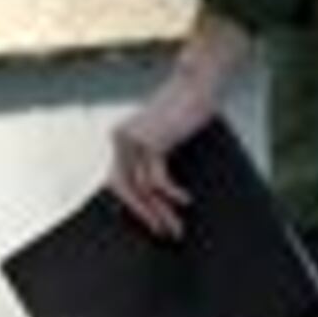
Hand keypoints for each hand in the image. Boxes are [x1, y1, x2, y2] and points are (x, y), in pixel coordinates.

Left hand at [104, 70, 224, 242]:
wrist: (198, 83)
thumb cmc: (187, 108)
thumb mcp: (167, 136)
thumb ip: (156, 158)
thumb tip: (158, 194)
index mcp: (122, 139)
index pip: (119, 181)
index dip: (132, 205)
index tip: (149, 223)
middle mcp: (121, 140)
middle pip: (125, 189)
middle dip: (145, 215)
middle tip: (163, 233)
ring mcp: (132, 141)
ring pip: (142, 189)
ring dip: (161, 212)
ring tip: (177, 227)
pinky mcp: (149, 142)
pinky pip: (157, 180)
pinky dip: (172, 194)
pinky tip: (186, 201)